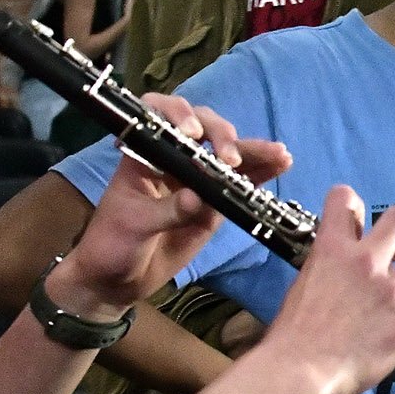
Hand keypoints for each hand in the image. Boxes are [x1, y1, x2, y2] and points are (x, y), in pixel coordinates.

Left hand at [57, 98, 291, 312]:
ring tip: (280, 154)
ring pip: (227, 155)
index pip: (159, 115)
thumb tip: (199, 198)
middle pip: (203, 128)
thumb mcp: (134, 225)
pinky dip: (260, 174)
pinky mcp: (213, 203)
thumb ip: (167, 211)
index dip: (177, 114)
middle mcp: (172, 158)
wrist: (119, 279)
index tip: (192, 134)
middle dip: (221, 136)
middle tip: (232, 159)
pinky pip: (239, 184)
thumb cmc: (113, 244)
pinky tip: (281, 166)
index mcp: (143, 153)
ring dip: (253, 151)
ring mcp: (196, 179)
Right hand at [255, 187, 394, 393]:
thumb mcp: (300, 288)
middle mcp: (366, 262)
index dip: (353, 206)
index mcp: (332, 250)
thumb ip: (323, 271)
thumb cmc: (291, 337)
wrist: (300, 371)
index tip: (358, 220)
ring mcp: (392, 292)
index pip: (345, 200)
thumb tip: (333, 275)